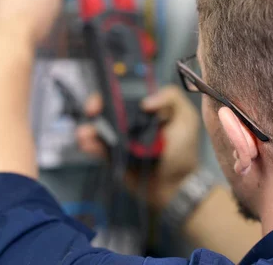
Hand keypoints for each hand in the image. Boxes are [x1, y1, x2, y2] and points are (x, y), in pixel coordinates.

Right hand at [76, 85, 200, 208]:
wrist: (175, 186)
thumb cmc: (183, 152)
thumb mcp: (186, 119)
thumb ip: (172, 98)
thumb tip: (146, 100)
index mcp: (148, 107)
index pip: (128, 90)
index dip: (115, 87)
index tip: (109, 90)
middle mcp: (132, 119)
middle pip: (108, 106)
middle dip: (97, 104)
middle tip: (93, 109)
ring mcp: (120, 137)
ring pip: (98, 126)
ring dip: (89, 126)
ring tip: (86, 132)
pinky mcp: (112, 154)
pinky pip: (96, 146)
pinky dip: (89, 143)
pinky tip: (87, 143)